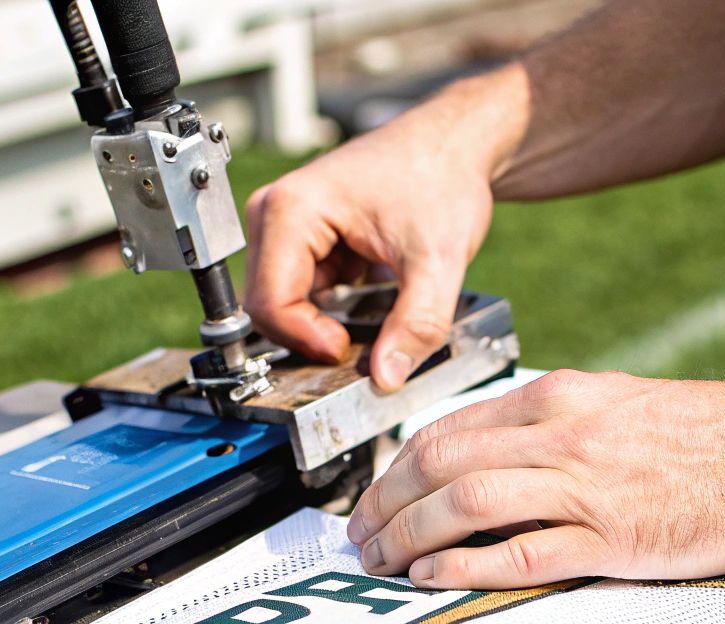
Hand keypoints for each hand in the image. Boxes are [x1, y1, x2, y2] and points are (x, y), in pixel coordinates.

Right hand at [242, 106, 497, 390]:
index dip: (307, 340)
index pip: (270, 305)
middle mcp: (275, 215)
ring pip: (286, 306)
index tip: (350, 351)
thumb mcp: (438, 259)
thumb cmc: (441, 175)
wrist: (454, 144)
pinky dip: (332, 314)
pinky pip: (303, 296)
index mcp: (291, 210)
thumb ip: (416, 324)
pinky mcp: (304, 241)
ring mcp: (286, 228)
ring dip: (324, 326)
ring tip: (373, 323)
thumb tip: (386, 378)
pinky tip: (368, 307)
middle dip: (312, 338)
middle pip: (270, 308)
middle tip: (365, 347)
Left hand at [346, 370, 724, 588]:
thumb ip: (556, 423)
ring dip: (409, 536)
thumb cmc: (708, 434)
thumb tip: (494, 452)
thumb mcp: (619, 403)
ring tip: (381, 564)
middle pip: (440, 464)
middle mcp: (563, 435)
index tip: (377, 498)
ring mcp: (586, 488)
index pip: (450, 429)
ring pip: (465, 504)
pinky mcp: (613, 541)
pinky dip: (463, 566)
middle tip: (360, 539)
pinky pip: (520, 554)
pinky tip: (431, 578)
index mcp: (561, 397)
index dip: (396, 467)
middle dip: (385, 504)